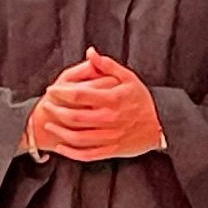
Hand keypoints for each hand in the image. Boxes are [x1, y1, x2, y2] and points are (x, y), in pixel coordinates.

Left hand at [30, 47, 164, 161]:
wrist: (160, 126)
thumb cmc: (141, 100)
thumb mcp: (129, 78)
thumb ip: (108, 65)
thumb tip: (90, 52)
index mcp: (113, 99)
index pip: (79, 95)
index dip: (61, 92)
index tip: (52, 89)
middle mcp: (111, 119)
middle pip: (74, 117)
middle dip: (56, 111)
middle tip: (47, 105)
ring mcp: (111, 137)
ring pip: (77, 138)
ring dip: (59, 132)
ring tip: (49, 124)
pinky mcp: (112, 150)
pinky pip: (86, 154)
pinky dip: (71, 152)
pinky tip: (61, 145)